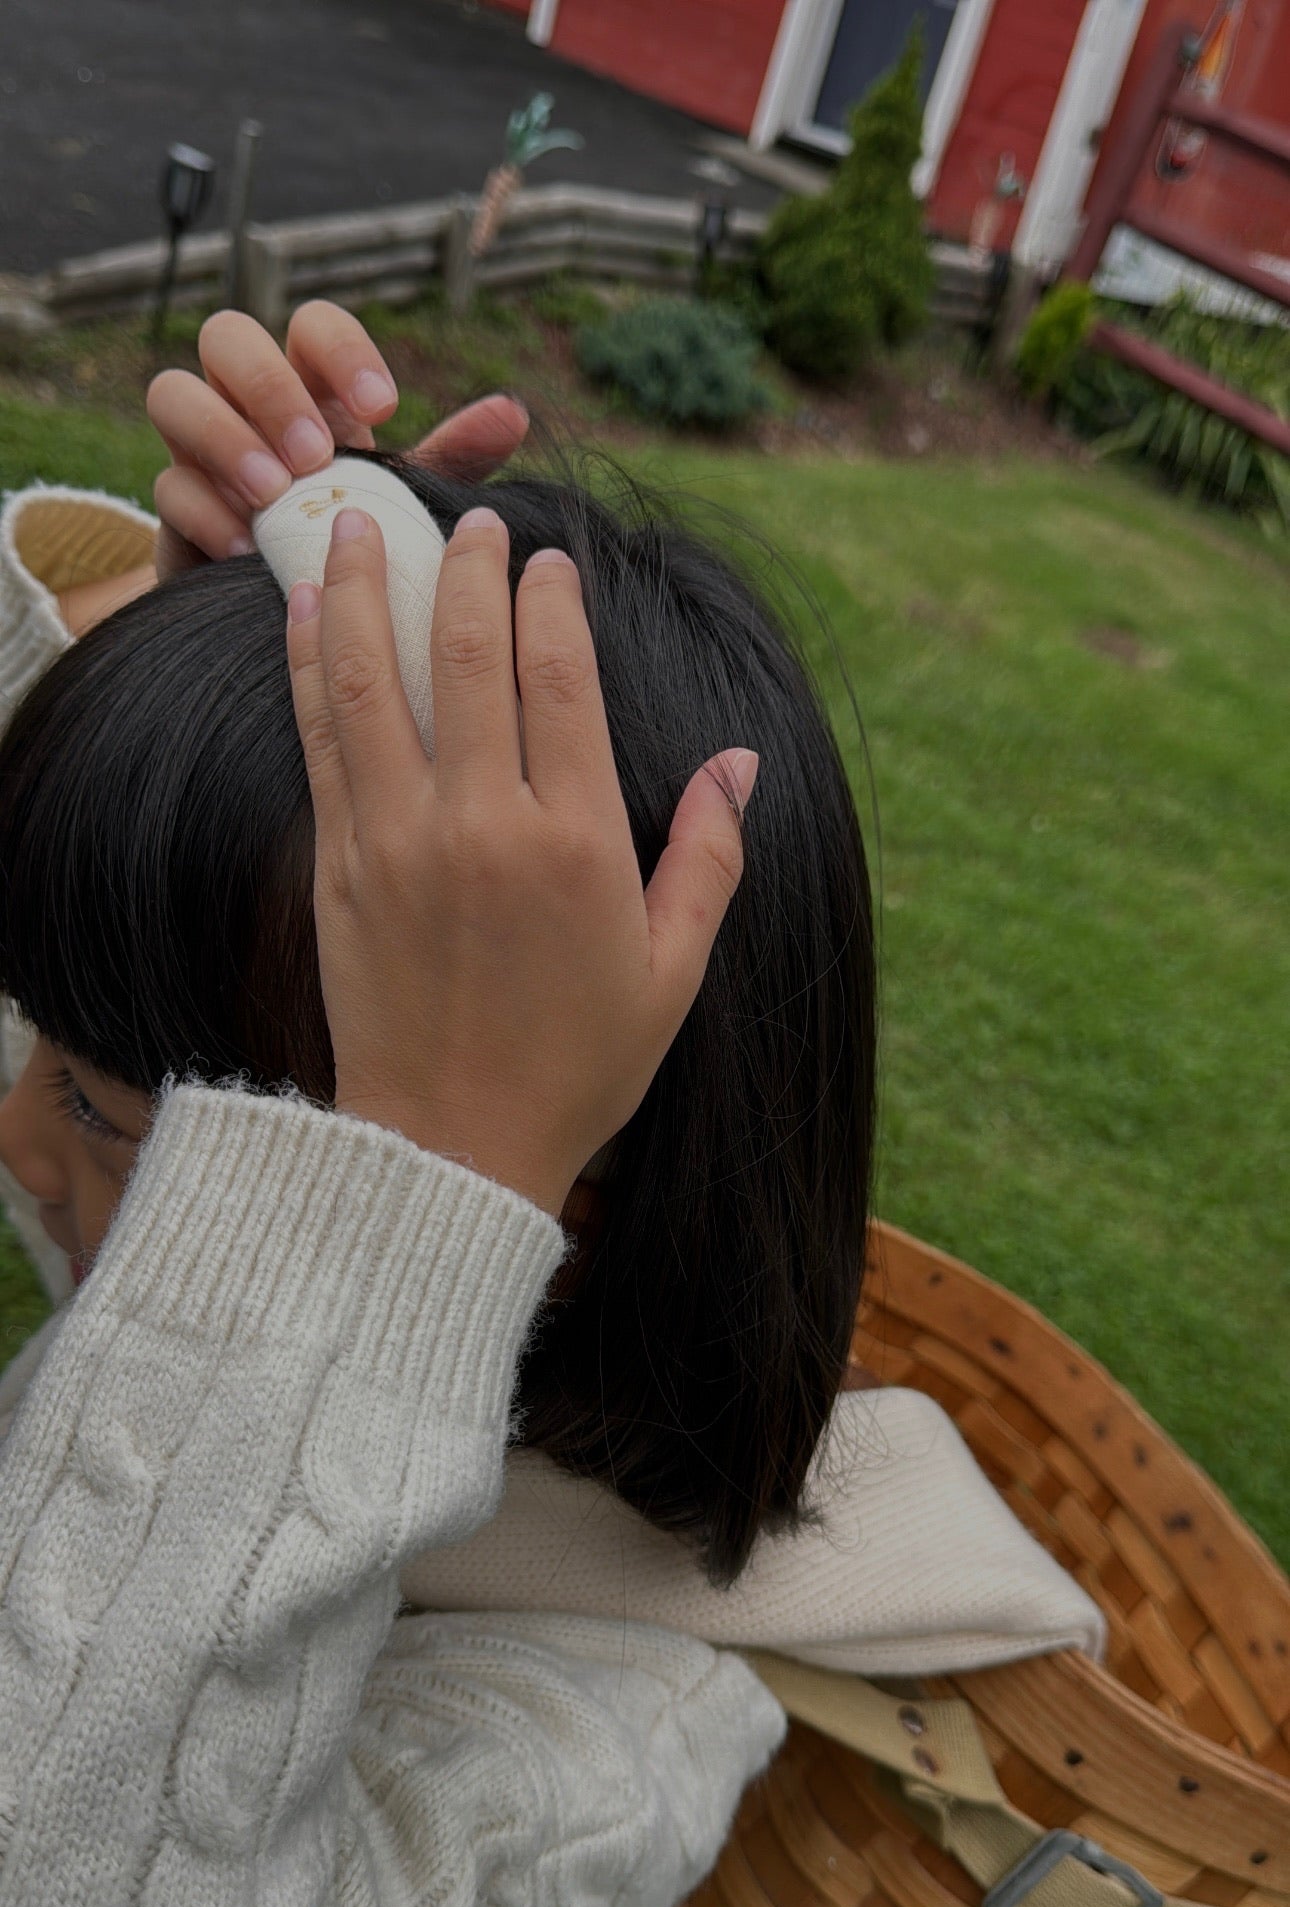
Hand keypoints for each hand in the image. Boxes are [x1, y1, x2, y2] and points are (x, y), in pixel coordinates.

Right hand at [147, 301, 528, 581]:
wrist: (305, 626)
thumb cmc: (362, 545)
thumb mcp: (410, 502)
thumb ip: (451, 459)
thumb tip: (513, 413)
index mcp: (312, 387)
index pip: (311, 324)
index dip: (341, 349)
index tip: (384, 407)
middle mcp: (248, 404)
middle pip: (227, 336)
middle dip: (270, 388)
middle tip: (316, 455)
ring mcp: (201, 451)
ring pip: (173, 394)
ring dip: (225, 437)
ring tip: (276, 495)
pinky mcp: (176, 510)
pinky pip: (168, 488)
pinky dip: (205, 512)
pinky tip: (249, 550)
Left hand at [284, 505, 758, 1220]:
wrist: (450, 1152)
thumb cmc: (576, 1069)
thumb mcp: (673, 972)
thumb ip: (709, 857)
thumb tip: (741, 762)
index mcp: (576, 844)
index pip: (559, 678)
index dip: (550, 602)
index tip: (546, 559)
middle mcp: (482, 825)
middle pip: (469, 656)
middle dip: (466, 569)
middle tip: (467, 520)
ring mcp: (399, 841)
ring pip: (376, 680)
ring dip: (366, 589)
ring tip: (358, 524)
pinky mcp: (339, 868)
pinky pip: (323, 741)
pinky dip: (314, 669)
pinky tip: (310, 617)